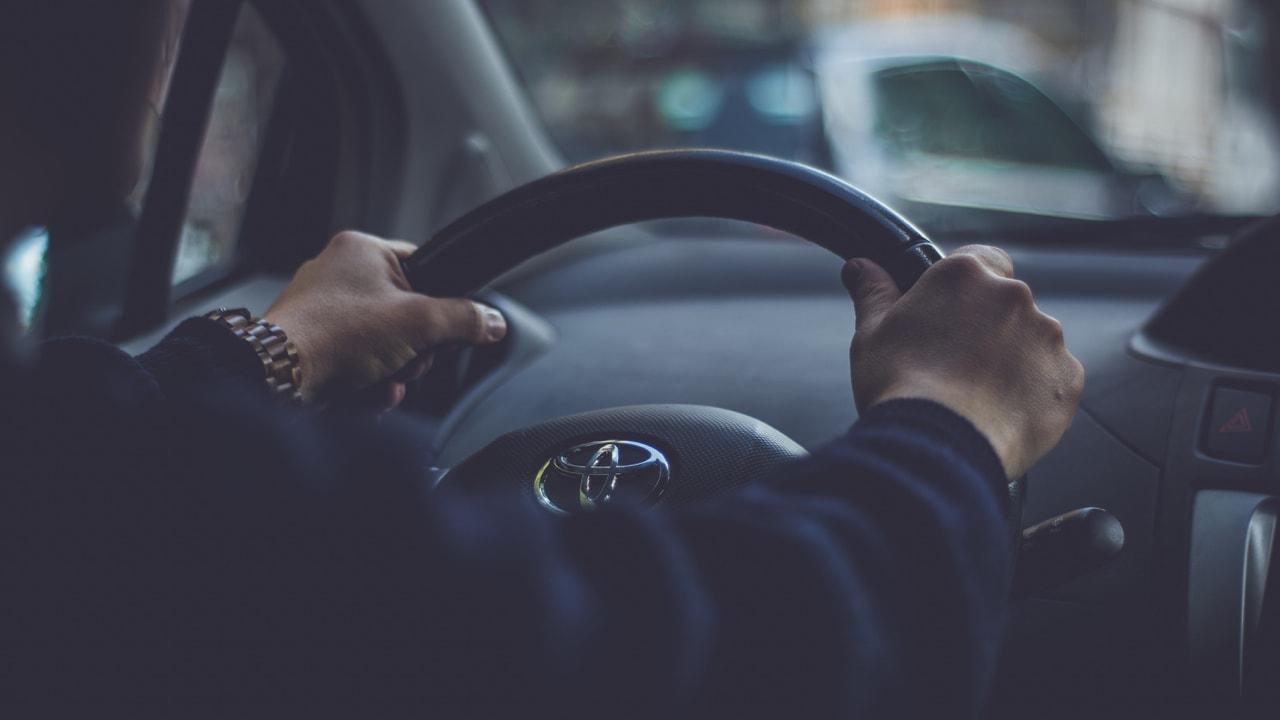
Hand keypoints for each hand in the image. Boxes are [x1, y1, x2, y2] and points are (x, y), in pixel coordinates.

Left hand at [263, 231, 506, 408]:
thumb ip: (465, 320)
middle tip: (407, 357)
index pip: (423, 266)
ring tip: (381, 378)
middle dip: (414, 349)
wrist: (280, 376)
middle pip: (407, 314)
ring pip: (385, 345)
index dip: (440, 301)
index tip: (445, 327)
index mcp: (361, 250)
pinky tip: (365, 393)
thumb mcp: (419, 322)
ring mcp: (324, 312)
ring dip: (393, 372)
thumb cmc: (336, 334)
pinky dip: (368, 384)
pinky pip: (360, 364)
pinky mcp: (315, 346)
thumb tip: (493, 323)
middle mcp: (339, 275)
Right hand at [843, 245, 1083, 478]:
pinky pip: (1053, 378)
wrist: (938, 447)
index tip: (954, 311)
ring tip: (977, 393)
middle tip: (955, 361)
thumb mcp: (872, 334)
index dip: (967, 287)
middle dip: (988, 326)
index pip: (981, 260)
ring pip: (1032, 340)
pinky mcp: (1068, 378)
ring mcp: (1046, 337)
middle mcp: (1013, 297)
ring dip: (1013, 357)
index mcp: (965, 276)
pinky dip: (1033, 390)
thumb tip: (861, 267)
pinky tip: (1000, 411)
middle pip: (1007, 303)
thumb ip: (874, 293)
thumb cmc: (901, 388)